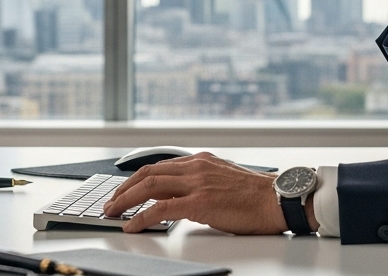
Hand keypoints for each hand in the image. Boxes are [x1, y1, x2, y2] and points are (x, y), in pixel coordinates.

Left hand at [101, 152, 294, 233]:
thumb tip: (183, 198)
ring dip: (125, 199)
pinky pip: (161, 208)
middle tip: (110, 202)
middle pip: (147, 172)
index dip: (137, 178)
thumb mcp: (224, 180)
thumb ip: (202, 183)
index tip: (123, 189)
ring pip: (149, 186)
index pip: (159, 166)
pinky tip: (131, 226)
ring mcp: (196, 182)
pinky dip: (141, 216)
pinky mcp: (199, 201)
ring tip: (112, 212)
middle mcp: (196, 166)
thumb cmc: (257, 196)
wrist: (278, 200)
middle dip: (123, 188)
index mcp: (201, 160)